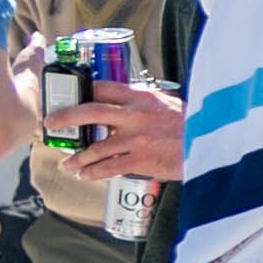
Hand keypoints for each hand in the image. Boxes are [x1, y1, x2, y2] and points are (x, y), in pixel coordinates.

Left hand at [62, 82, 189, 184]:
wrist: (211, 144)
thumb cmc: (192, 124)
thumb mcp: (167, 104)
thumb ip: (144, 103)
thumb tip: (123, 103)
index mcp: (141, 97)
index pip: (104, 87)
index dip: (83, 90)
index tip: (69, 95)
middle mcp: (135, 115)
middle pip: (91, 111)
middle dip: (66, 117)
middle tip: (50, 123)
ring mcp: (137, 138)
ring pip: (96, 146)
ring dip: (77, 156)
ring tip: (67, 163)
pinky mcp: (142, 160)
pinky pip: (109, 167)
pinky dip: (93, 172)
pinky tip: (85, 175)